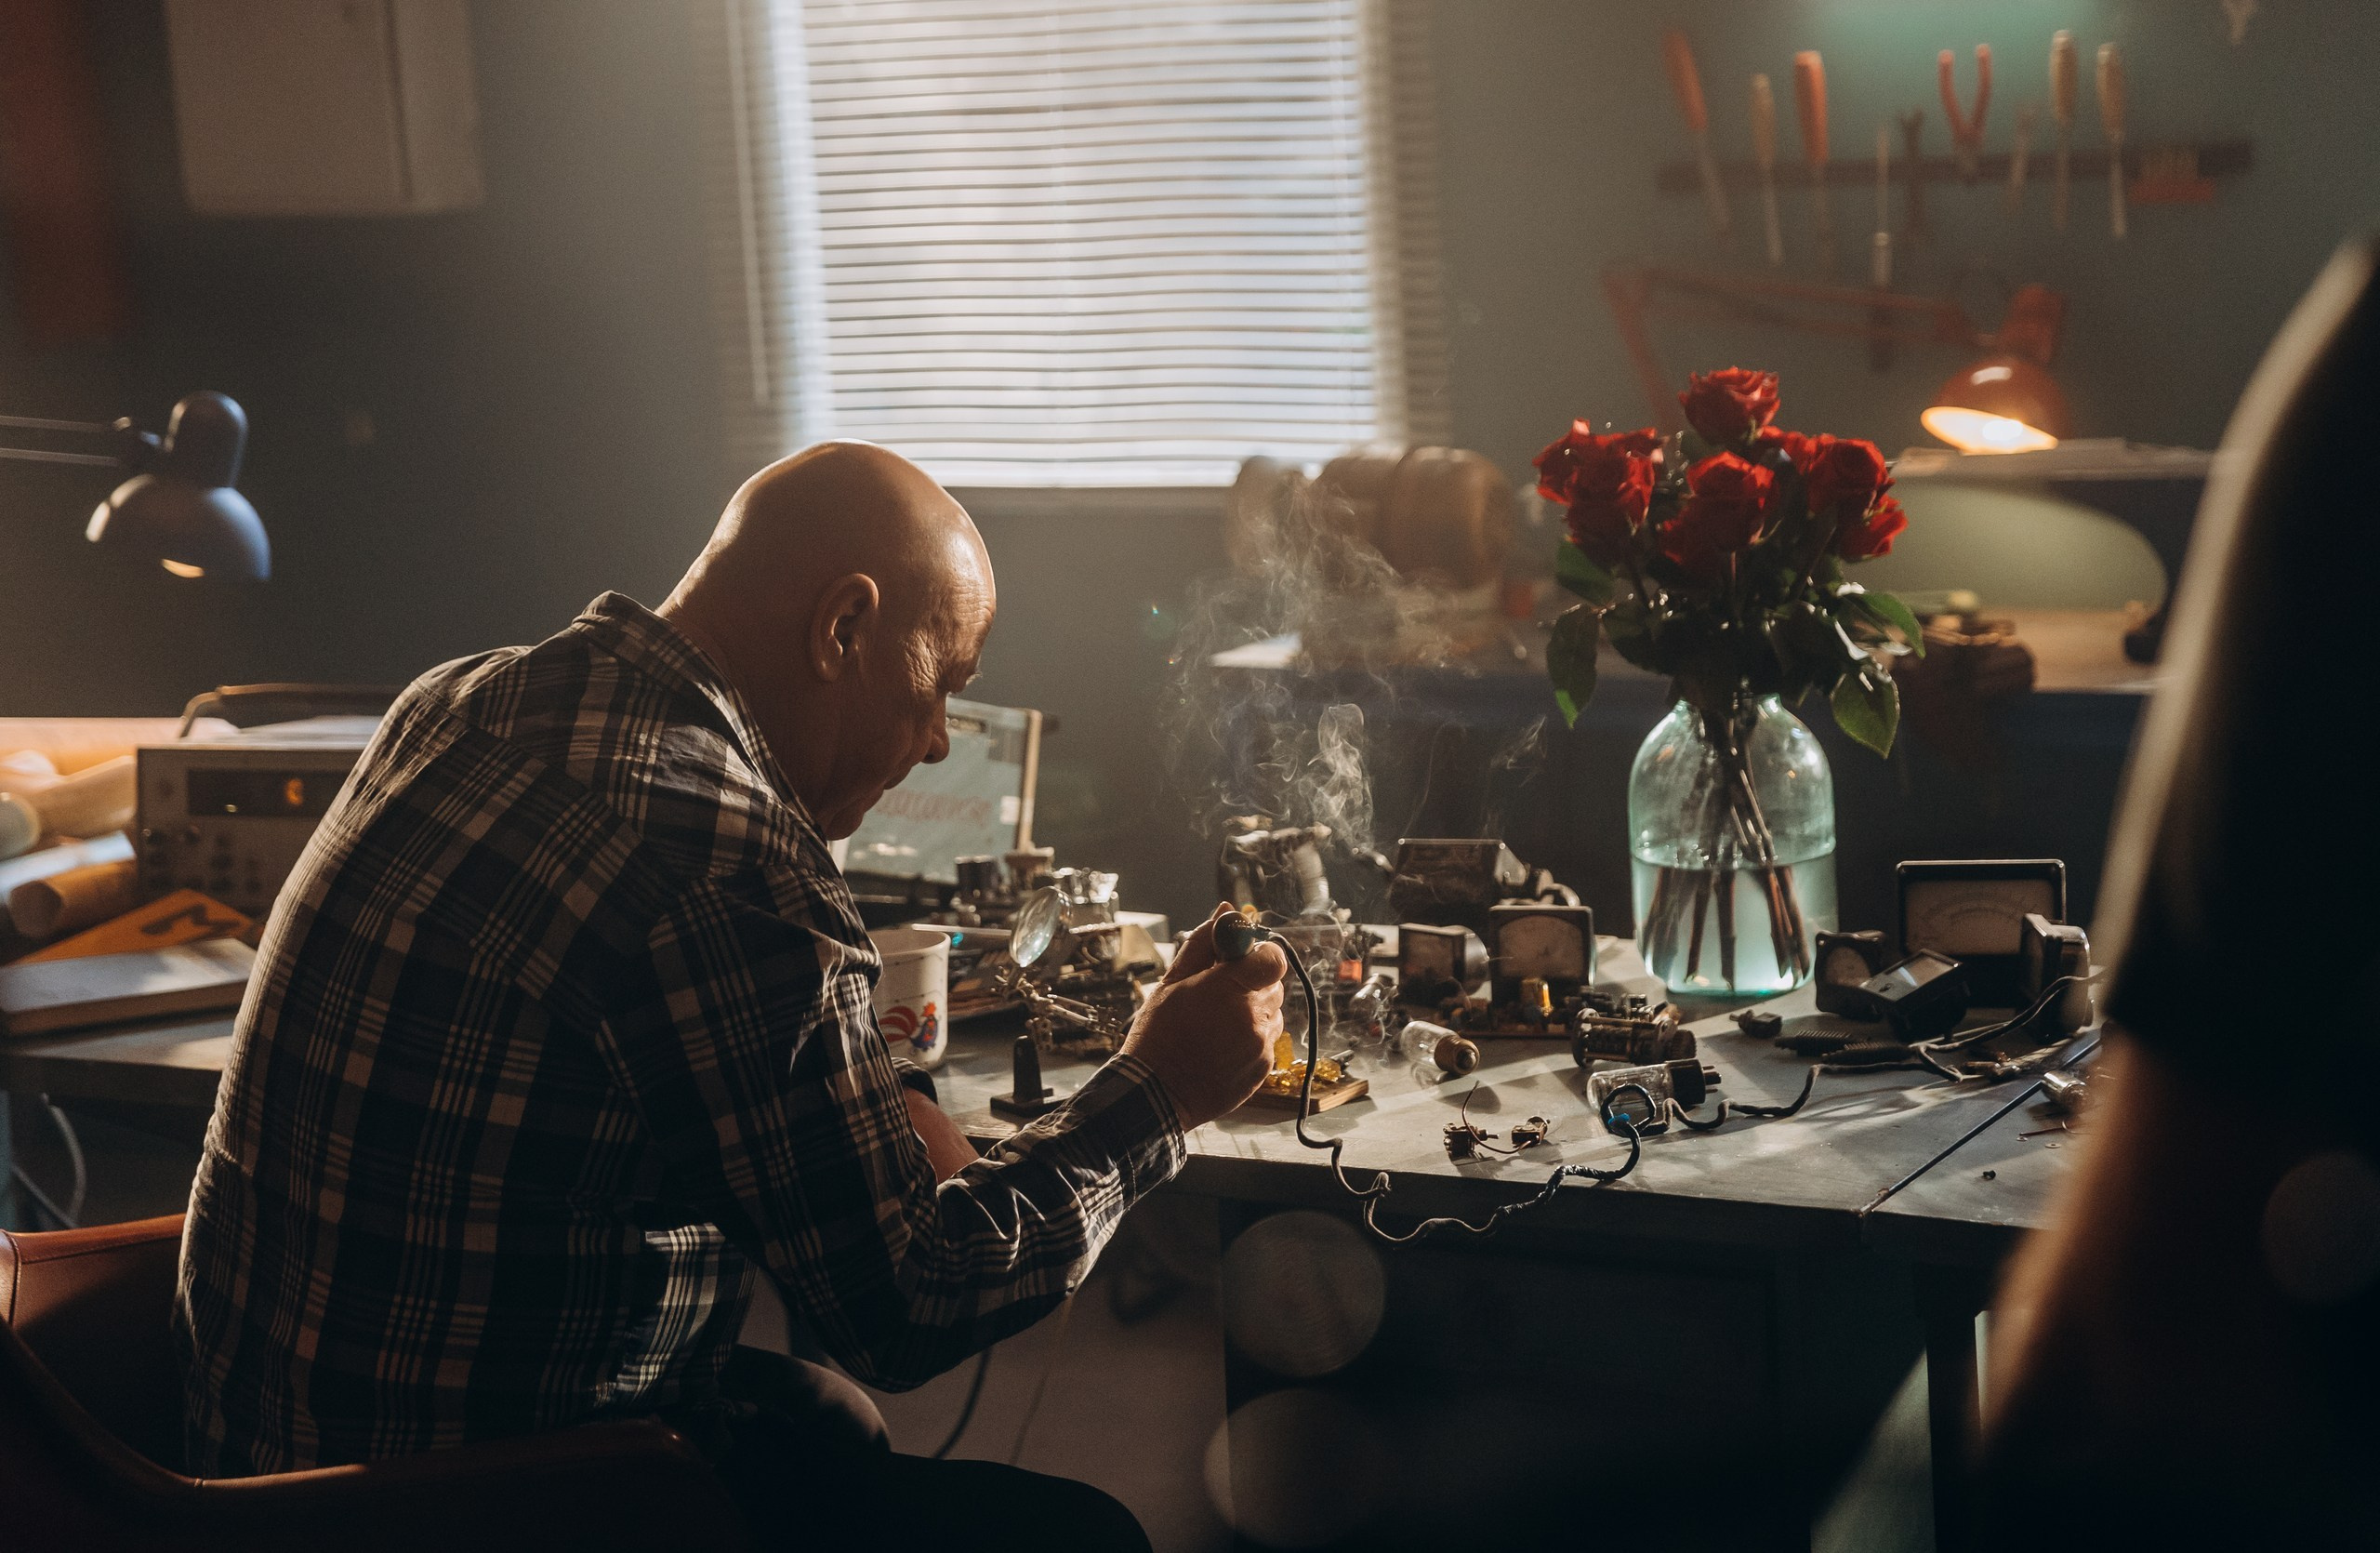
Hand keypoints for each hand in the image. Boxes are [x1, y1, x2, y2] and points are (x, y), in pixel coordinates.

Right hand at [1122, 903, 1286, 1128]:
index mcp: (1229, 988)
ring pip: (1273, 1014)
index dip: (1260, 954)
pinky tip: (1222, 1045)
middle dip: (1252, 984)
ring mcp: (1261, 1045)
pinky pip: (1268, 1041)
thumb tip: (1225, 912)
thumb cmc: (1158, 1035)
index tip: (1242, 959)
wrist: (1155, 1094)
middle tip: (1219, 995)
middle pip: (1273, 985)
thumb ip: (1204, 944)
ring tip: (1218, 1025)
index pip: (1272, 958)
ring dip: (1253, 1012)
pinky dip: (1251, 1038)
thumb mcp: (1171, 983)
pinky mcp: (1264, 1068)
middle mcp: (1252, 1016)